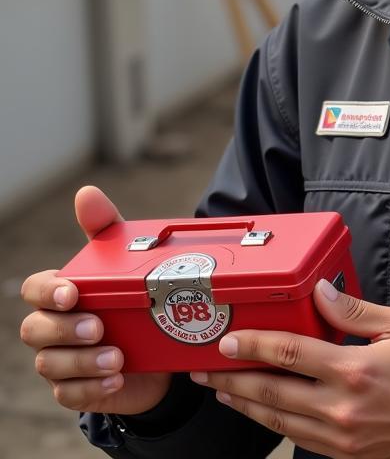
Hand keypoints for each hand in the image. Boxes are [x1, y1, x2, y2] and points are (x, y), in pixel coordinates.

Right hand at [20, 185, 172, 414]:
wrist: (157, 348)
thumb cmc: (131, 295)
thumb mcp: (125, 259)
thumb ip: (105, 227)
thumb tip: (85, 193)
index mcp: (59, 293)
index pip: (34, 289)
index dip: (47, 292)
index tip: (72, 293)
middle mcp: (52, 327)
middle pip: (35, 330)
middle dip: (64, 330)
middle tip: (98, 327)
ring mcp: (61, 360)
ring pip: (51, 365)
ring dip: (82, 362)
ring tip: (116, 357)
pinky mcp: (76, 388)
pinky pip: (70, 395)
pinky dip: (92, 389)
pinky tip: (116, 380)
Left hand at [191, 279, 389, 458]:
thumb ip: (354, 310)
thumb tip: (320, 290)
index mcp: (354, 370)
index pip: (290, 354)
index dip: (253, 345)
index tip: (227, 340)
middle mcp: (342, 407)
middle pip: (273, 392)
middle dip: (233, 380)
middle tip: (205, 371)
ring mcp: (342, 436)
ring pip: (280, 421)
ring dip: (247, 405)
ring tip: (223, 392)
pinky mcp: (347, 454)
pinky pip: (300, 438)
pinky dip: (275, 423)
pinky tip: (263, 412)